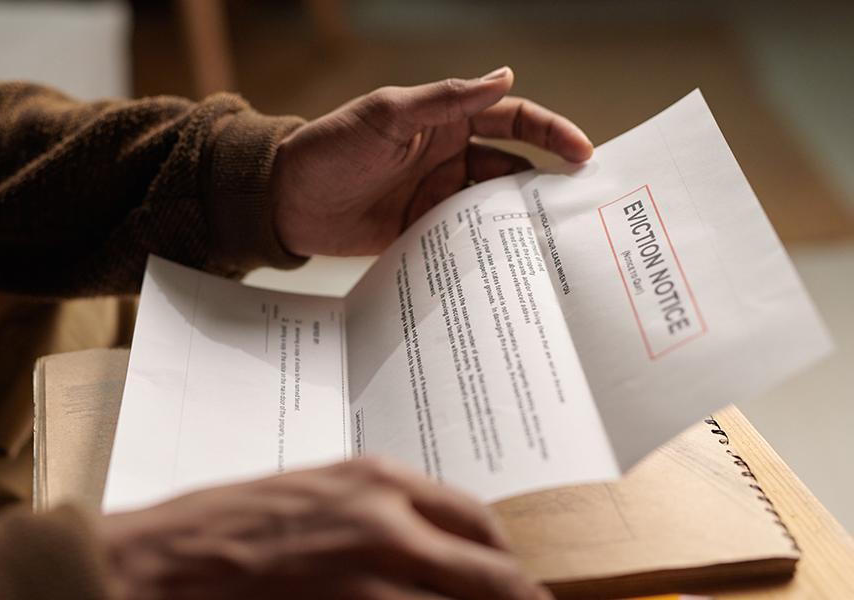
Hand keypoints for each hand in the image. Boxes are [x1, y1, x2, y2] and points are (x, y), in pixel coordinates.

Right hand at [98, 458, 550, 599]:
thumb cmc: (228, 526)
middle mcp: (390, 525)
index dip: (503, 560)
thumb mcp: (316, 496)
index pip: (478, 521)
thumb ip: (379, 515)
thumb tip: (428, 546)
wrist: (165, 563)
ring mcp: (375, 583)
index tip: (512, 581)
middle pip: (494, 576)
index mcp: (380, 481)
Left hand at [271, 67, 592, 256]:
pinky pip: (462, 241)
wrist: (283, 201)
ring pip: (491, 208)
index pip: (511, 120)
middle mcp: (447, 159)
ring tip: (550, 241)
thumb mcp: (386, 115)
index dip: (550, 132)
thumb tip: (505, 76)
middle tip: (580, 207)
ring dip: (517, 220)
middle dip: (546, 183)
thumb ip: (445, 100)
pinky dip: (484, 250)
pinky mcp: (421, 234)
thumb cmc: (329, 148)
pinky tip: (505, 264)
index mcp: (444, 123)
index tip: (582, 152)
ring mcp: (435, 199)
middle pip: (511, 168)